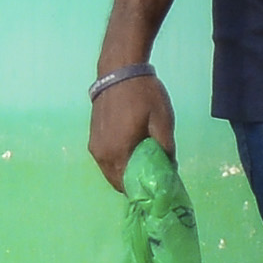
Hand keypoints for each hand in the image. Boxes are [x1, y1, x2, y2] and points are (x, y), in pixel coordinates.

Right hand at [86, 68, 173, 188]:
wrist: (119, 71)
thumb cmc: (143, 94)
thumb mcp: (162, 120)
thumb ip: (166, 147)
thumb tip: (169, 168)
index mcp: (118, 153)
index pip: (128, 186)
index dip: (143, 191)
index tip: (157, 189)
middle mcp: (101, 155)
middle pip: (117, 181)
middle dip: (134, 184)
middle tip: (153, 178)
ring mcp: (94, 146)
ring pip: (110, 171)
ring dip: (125, 173)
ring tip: (145, 166)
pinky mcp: (93, 137)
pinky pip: (105, 159)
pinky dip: (117, 162)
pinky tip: (132, 153)